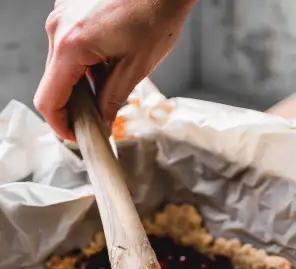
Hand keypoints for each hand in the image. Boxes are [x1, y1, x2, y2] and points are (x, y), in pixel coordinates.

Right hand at [34, 0, 194, 140]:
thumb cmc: (155, 14)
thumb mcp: (136, 68)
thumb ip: (112, 101)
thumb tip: (102, 124)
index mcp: (71, 46)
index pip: (49, 99)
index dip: (61, 125)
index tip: (77, 136)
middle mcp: (59, 28)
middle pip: (53, 84)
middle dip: (74, 106)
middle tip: (100, 120)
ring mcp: (62, 15)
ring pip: (61, 66)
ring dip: (81, 84)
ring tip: (112, 83)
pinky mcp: (70, 9)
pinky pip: (69, 46)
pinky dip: (85, 62)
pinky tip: (110, 62)